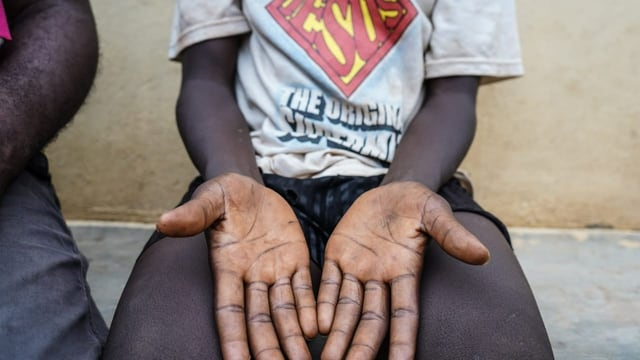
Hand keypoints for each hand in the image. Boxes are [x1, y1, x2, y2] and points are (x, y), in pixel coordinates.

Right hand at [157, 173, 316, 358]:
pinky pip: (305, 287)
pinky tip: (319, 328)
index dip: (232, 339)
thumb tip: (163, 221)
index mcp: (227, 267)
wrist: (249, 186)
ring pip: (284, 311)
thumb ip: (192, 214)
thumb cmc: (223, 194)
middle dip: (267, 349)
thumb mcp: (209, 198)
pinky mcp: (296, 259)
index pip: (229, 311)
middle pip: (259, 321)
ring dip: (293, 337)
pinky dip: (311, 307)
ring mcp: (275, 270)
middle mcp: (251, 276)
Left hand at [317, 181, 488, 358]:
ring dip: (338, 333)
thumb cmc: (419, 203)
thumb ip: (453, 235)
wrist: (392, 189)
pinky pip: (327, 282)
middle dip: (362, 346)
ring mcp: (357, 267)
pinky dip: (322, 302)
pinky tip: (315, 325)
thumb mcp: (436, 213)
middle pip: (372, 320)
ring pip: (346, 307)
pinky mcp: (337, 254)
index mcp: (406, 271)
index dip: (403, 340)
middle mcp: (380, 277)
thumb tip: (483, 255)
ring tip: (328, 359)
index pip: (405, 313)